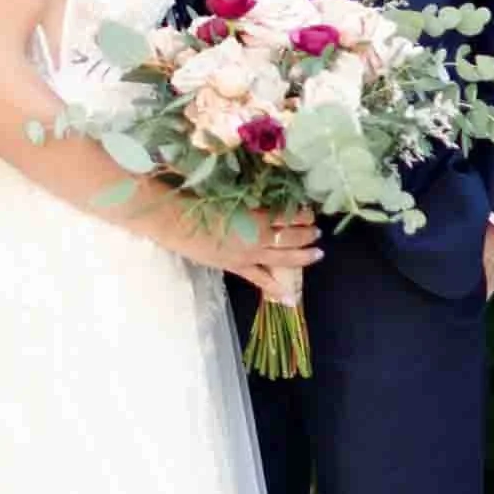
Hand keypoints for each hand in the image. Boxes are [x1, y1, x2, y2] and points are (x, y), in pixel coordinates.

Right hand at [169, 201, 321, 287]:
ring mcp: (250, 256)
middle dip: (307, 233)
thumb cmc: (200, 201)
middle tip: (317, 230)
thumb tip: (269, 195)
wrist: (176, 222)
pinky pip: (260, 279)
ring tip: (317, 253)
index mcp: (258, 217)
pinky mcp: (237, 267)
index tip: (309, 210)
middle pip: (291, 237)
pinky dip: (275, 289)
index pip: (288, 216)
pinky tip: (290, 298)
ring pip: (284, 258)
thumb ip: (253, 198)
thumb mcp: (231, 194)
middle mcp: (259, 238)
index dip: (302, 214)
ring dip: (302, 256)